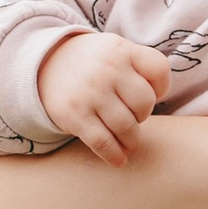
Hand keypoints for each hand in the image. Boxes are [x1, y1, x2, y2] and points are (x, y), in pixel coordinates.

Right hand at [37, 30, 170, 162]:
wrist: (45, 65)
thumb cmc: (93, 63)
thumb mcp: (116, 49)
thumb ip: (141, 64)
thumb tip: (161, 96)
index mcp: (121, 50)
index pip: (159, 69)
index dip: (162, 87)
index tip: (153, 94)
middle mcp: (107, 69)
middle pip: (145, 103)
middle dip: (142, 115)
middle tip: (133, 116)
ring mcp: (91, 93)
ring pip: (127, 127)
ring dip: (132, 140)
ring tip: (129, 141)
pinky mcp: (75, 115)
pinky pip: (103, 142)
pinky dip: (115, 155)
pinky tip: (119, 159)